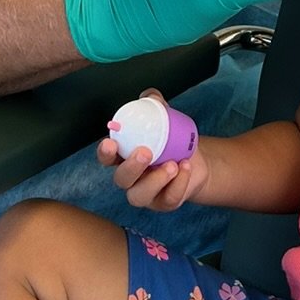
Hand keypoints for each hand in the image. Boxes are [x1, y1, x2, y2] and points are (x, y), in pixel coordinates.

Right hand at [96, 91, 209, 210]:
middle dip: (131, 167)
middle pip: (121, 179)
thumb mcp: (165, 122)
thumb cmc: (172, 142)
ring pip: (139, 196)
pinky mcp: (163, 203)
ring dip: (155, 180)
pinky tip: (186, 168)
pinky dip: (178, 184)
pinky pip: (167, 199)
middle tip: (146, 152)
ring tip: (173, 164)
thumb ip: (156, 107)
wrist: (194, 163)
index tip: (111, 143)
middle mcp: (130, 178)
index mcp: (124, 157)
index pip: (107, 157)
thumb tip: (150, 96)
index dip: (105, 152)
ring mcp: (145, 194)